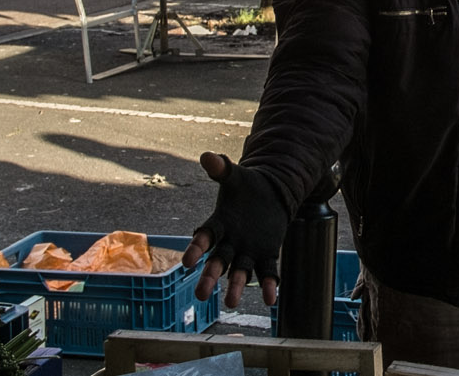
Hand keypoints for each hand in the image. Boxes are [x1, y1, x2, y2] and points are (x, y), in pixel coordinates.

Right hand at [182, 152, 292, 307]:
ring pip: (240, 272)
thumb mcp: (235, 176)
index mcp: (219, 223)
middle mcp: (230, 242)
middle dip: (210, 276)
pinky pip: (267, 273)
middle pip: (218, 261)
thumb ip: (221, 169)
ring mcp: (247, 251)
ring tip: (232, 303)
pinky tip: (270, 299)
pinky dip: (268, 285)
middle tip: (201, 295)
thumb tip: (207, 156)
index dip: (196, 249)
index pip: (204, 237)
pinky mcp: (266, 255)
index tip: (187, 262)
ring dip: (236, 286)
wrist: (270, 194)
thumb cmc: (247, 188)